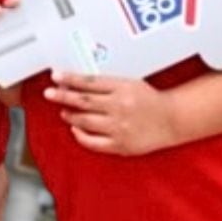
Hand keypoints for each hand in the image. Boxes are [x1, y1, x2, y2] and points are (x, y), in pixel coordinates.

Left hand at [43, 71, 176, 155]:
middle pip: (83, 101)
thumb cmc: (150, 100)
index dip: (70, 79)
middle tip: (49, 93)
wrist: (171, 119)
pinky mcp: (120, 144)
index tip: (56, 76)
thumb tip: (79, 84)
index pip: (89, 82)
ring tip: (64, 110)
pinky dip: (80, 135)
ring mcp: (119, 127)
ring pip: (85, 121)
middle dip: (63, 96)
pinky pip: (93, 142)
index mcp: (122, 88)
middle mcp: (119, 107)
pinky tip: (75, 128)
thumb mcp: (130, 83)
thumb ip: (107, 84)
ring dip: (70, 115)